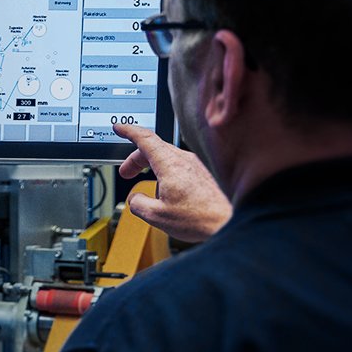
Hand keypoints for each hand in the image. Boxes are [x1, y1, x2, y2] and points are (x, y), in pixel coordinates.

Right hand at [113, 123, 232, 241]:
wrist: (232, 223)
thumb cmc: (200, 219)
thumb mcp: (157, 216)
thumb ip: (137, 204)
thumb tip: (134, 199)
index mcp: (169, 164)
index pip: (144, 138)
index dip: (128, 131)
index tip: (119, 128)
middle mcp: (184, 159)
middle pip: (153, 148)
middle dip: (136, 158)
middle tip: (126, 173)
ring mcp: (196, 165)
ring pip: (167, 157)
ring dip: (152, 167)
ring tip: (149, 189)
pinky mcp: (204, 173)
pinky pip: (179, 166)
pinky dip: (166, 173)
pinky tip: (168, 193)